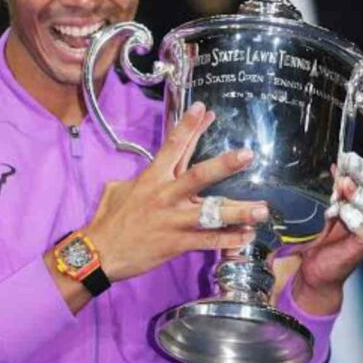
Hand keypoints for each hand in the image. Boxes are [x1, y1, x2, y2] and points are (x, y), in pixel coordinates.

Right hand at [84, 101, 268, 281]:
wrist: (99, 253)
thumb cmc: (109, 219)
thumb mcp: (119, 189)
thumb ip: (140, 178)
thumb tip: (149, 170)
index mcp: (152, 178)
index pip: (173, 146)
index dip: (188, 126)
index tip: (204, 109)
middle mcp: (165, 195)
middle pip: (199, 176)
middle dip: (225, 165)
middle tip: (248, 156)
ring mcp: (173, 220)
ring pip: (211, 213)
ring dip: (239, 211)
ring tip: (262, 209)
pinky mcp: (177, 243)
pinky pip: (208, 241)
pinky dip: (229, 240)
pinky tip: (247, 237)